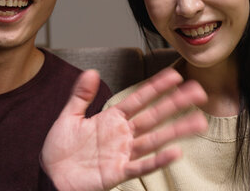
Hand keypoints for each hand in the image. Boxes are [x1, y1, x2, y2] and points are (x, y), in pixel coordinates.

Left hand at [41, 68, 207, 190]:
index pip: (139, 99)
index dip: (156, 87)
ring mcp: (123, 153)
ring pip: (155, 139)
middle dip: (176, 103)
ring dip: (177, 130)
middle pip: (154, 116)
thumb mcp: (68, 117)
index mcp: (112, 119)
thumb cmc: (59, 150)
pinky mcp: (118, 172)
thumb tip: (92, 72)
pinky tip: (175, 152)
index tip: (175, 75)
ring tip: (198, 121)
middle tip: (198, 92)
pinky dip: (158, 160)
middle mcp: (122, 135)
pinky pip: (141, 165)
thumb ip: (81, 95)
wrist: (50, 177)